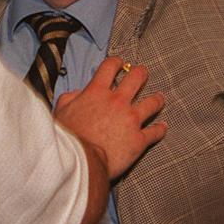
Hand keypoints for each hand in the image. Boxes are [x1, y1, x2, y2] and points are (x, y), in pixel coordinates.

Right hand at [55, 57, 165, 179]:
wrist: (80, 161)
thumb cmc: (66, 138)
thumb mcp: (61, 110)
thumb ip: (70, 97)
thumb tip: (79, 93)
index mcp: (97, 91)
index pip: (110, 66)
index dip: (116, 62)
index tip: (119, 64)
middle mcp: (117, 101)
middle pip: (137, 77)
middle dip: (141, 73)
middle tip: (142, 74)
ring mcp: (131, 120)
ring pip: (152, 102)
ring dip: (157, 99)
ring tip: (159, 99)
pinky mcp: (139, 140)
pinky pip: (156, 132)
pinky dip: (160, 129)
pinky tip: (162, 128)